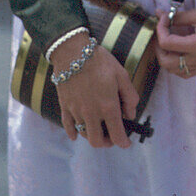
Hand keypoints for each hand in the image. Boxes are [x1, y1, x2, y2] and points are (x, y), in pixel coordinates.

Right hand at [50, 34, 139, 148]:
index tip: (126, 143)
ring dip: (92, 135)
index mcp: (108, 107)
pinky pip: (67, 126)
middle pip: (97, 141)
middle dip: (106, 142)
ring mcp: (76, 111)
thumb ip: (130, 96)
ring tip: (98, 128)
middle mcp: (91, 113)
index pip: (117, 134)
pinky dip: (73, 133)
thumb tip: (130, 114)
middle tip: (112, 136)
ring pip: (83, 134)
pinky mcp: (64, 106)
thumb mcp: (122, 75)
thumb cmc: (99, 61)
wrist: (72, 52)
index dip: (123, 142)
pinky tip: (76, 134)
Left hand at [155, 6, 195, 77]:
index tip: (164, 18)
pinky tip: (176, 52)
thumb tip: (160, 14)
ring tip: (167, 42)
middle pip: (166, 62)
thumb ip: (178, 17)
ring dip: (165, 57)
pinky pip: (184, 73)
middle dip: (158, 47)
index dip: (160, 29)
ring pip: (173, 70)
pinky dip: (175, 65)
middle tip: (161, 32)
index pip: (167, 43)